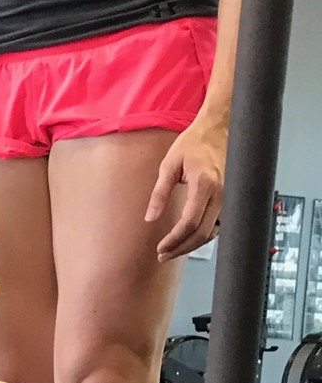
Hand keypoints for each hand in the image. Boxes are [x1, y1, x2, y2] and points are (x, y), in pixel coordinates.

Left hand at [147, 116, 224, 260]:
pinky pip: (220, 224)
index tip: (160, 248)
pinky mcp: (232, 197)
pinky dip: (205, 234)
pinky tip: (190, 238)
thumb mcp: (169, 164)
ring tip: (173, 250)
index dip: (174, 240)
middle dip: (181, 248)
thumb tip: (150, 218)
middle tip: (164, 255)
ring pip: (213, 232)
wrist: (219, 128)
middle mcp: (222, 193)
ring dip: (193, 245)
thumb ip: (159, 193)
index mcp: (205, 184)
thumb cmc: (195, 142)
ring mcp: (230, 196)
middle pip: (203, 233)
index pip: (190, 223)